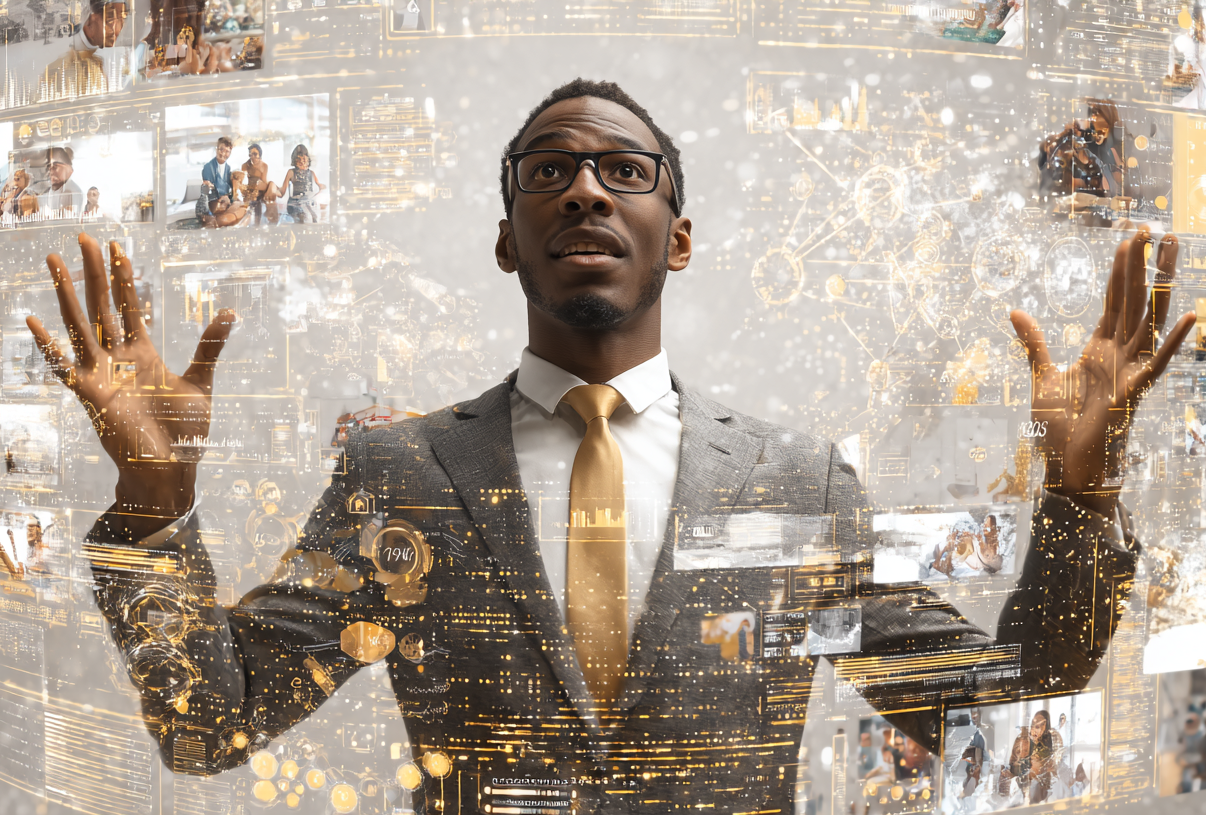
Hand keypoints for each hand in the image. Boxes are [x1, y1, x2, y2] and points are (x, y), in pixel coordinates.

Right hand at [26, 235, 235, 536]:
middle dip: (93, 272)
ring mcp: (102, 374)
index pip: (129, 305)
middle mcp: (118, 358)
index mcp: (143, 353)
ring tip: (54, 261)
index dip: (123, 276)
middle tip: (82, 238)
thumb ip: (209, 346)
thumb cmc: (185, 431)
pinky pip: (64, 365)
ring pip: (80, 325)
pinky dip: (48, 345)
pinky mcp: (91, 394)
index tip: (115, 246)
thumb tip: (230, 311)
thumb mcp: (201, 381)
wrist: (172, 467)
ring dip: (66, 294)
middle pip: (102, 305)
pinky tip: (32, 320)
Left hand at [1011, 230, 1195, 516]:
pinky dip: (1173, 341)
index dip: (1120, 269)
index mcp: (1099, 349)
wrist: (1067, 467)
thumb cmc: (1058, 428)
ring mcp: (1130, 371)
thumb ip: (1034, 342)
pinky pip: (1157, 363)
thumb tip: (1015, 310)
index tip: (1128, 238)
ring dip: (1161, 287)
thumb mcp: (1041, 376)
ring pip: (1149, 320)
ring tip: (1171, 253)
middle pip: (1133, 301)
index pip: (1113, 300)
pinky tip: (1192, 316)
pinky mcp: (1133, 392)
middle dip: (1140, 265)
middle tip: (1149, 228)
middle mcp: (1119, 355)